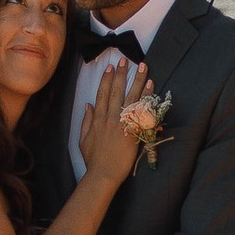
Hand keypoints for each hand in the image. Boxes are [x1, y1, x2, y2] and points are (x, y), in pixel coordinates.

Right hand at [77, 56, 147, 185]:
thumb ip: (86, 121)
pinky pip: (142, 109)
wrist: (104, 174)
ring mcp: (122, 123)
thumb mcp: (83, 140)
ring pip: (130, 96)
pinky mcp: (133, 131)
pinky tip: (151, 86)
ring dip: (137, 80)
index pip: (102, 94)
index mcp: (97, 119)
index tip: (110, 67)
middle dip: (121, 74)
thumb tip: (88, 106)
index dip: (106, 79)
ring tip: (143, 67)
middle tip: (125, 60)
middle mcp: (110, 118)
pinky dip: (147, 97)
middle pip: (116, 91)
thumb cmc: (94, 160)